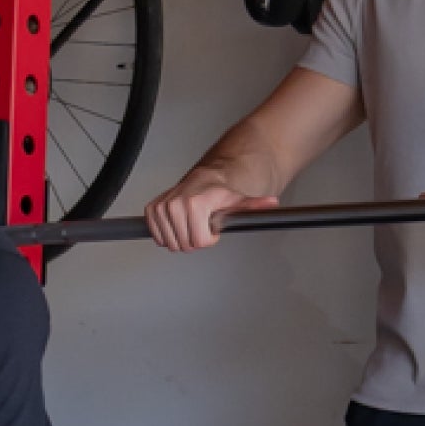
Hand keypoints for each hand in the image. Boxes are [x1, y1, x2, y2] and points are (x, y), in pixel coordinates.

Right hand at [144, 167, 280, 251]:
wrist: (203, 180)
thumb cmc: (218, 193)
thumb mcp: (238, 201)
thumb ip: (254, 205)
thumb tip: (272, 203)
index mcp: (195, 203)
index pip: (198, 242)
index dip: (209, 239)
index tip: (212, 227)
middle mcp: (175, 204)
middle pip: (184, 245)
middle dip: (195, 239)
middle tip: (202, 224)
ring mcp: (162, 207)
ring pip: (170, 244)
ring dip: (182, 237)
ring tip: (191, 222)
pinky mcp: (152, 210)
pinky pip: (157, 237)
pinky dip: (168, 234)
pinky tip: (179, 223)